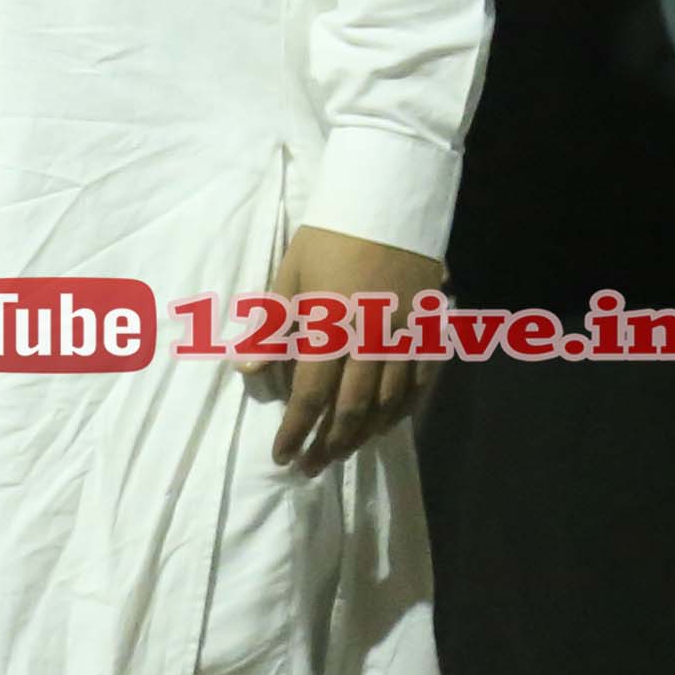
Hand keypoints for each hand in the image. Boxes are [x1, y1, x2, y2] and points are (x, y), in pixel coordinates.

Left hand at [252, 223, 443, 474]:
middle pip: (352, 408)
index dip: (296, 430)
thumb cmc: (326, 240)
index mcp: (332, 327)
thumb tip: (243, 371)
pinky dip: (403, 410)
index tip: (282, 456)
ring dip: (365, 434)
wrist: (387, 207)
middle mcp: (373, 339)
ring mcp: (407, 337)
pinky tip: (385, 425)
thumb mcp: (288, 277)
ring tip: (341, 453)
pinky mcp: (431, 331)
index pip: (311, 394)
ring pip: (390, 402)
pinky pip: (422, 383)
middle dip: (329, 443)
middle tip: (311, 467)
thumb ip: (269, 327)